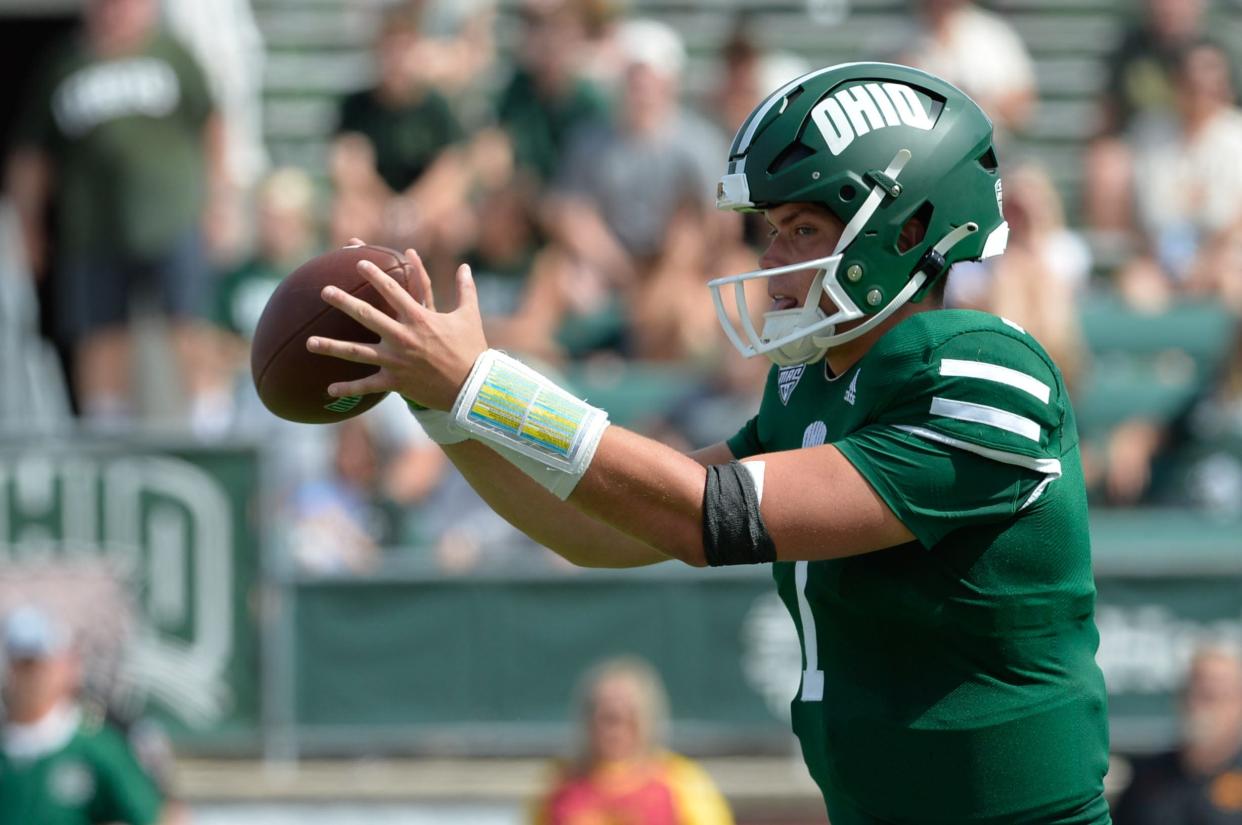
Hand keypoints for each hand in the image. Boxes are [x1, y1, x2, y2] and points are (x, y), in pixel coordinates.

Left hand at [306, 247, 487, 410]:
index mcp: (419, 318)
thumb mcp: (469, 316)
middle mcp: (403, 337)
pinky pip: (368, 386)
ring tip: (308, 342)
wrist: (473, 388)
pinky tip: (329, 389)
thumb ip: (466, 289)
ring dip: (332, 346)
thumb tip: (465, 267)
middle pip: (366, 315)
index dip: (375, 274)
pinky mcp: (396, 382)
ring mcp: (396, 361)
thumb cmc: (471, 349)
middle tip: (324, 290)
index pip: (392, 290)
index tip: (358, 261)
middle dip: (343, 301)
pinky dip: (348, 388)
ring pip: (357, 352)